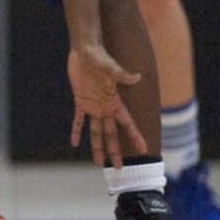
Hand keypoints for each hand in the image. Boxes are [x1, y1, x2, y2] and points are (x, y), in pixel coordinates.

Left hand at [67, 45, 145, 167]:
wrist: (85, 50)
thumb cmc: (100, 57)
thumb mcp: (110, 67)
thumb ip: (121, 74)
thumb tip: (137, 76)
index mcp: (115, 102)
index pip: (127, 124)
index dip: (135, 137)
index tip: (144, 151)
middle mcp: (106, 107)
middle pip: (111, 134)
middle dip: (115, 151)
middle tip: (118, 169)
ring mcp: (93, 106)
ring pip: (96, 131)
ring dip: (97, 146)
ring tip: (98, 163)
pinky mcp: (80, 101)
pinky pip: (78, 120)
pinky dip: (77, 130)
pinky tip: (75, 143)